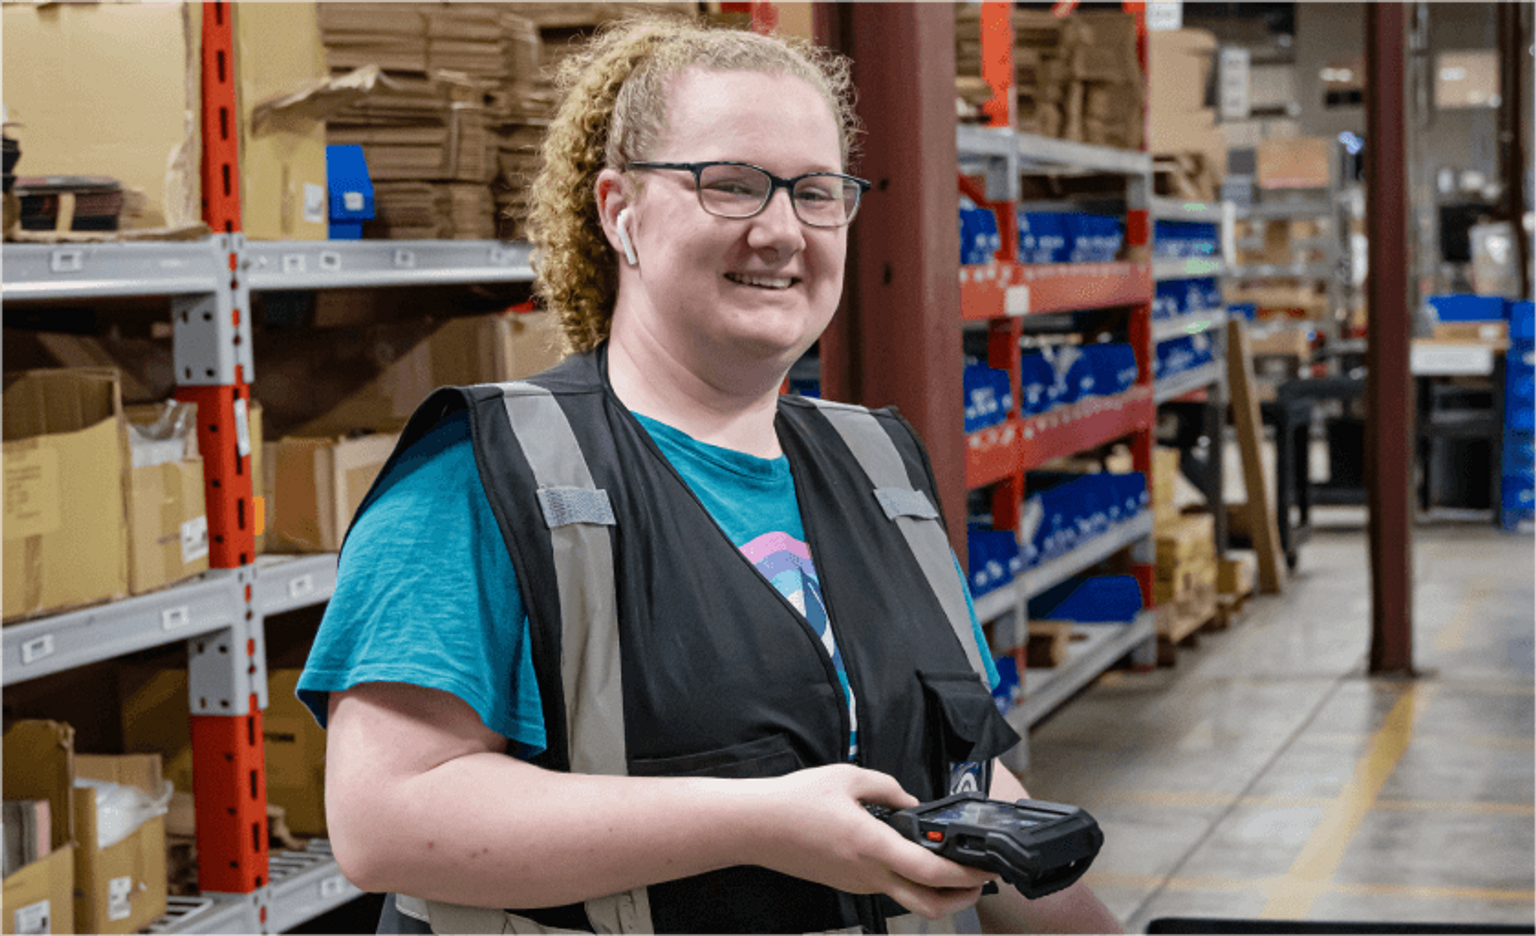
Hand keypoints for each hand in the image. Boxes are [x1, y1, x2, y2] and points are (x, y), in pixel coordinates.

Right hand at [742, 764, 997, 919]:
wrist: (756, 827)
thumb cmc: (794, 802)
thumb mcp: (847, 777)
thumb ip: (887, 788)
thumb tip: (910, 801)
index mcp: (871, 846)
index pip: (931, 871)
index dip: (967, 873)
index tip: (988, 866)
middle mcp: (868, 874)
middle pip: (929, 906)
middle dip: (963, 898)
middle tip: (980, 880)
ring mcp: (858, 884)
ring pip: (909, 899)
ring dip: (938, 890)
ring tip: (953, 867)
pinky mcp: (848, 884)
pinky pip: (888, 888)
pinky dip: (911, 880)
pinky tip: (912, 858)